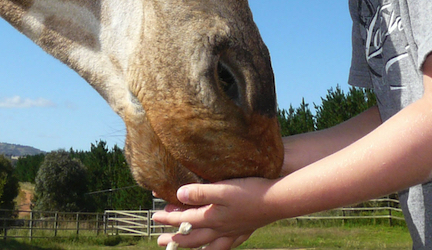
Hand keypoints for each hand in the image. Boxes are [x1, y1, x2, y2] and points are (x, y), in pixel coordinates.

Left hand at [152, 177, 275, 249]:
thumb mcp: (222, 188)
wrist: (276, 201)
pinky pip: (226, 246)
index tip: (155, 218)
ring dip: (194, 247)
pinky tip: (216, 248)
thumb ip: (200, 192)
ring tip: (185, 249)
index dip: (169, 219)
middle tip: (161, 241)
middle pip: (193, 238)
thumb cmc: (249, 192)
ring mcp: (232, 233)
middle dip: (176, 239)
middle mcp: (220, 229)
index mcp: (212, 218)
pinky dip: (217, 249)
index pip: (184, 220)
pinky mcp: (243, 231)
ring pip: (208, 245)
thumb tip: (179, 195)